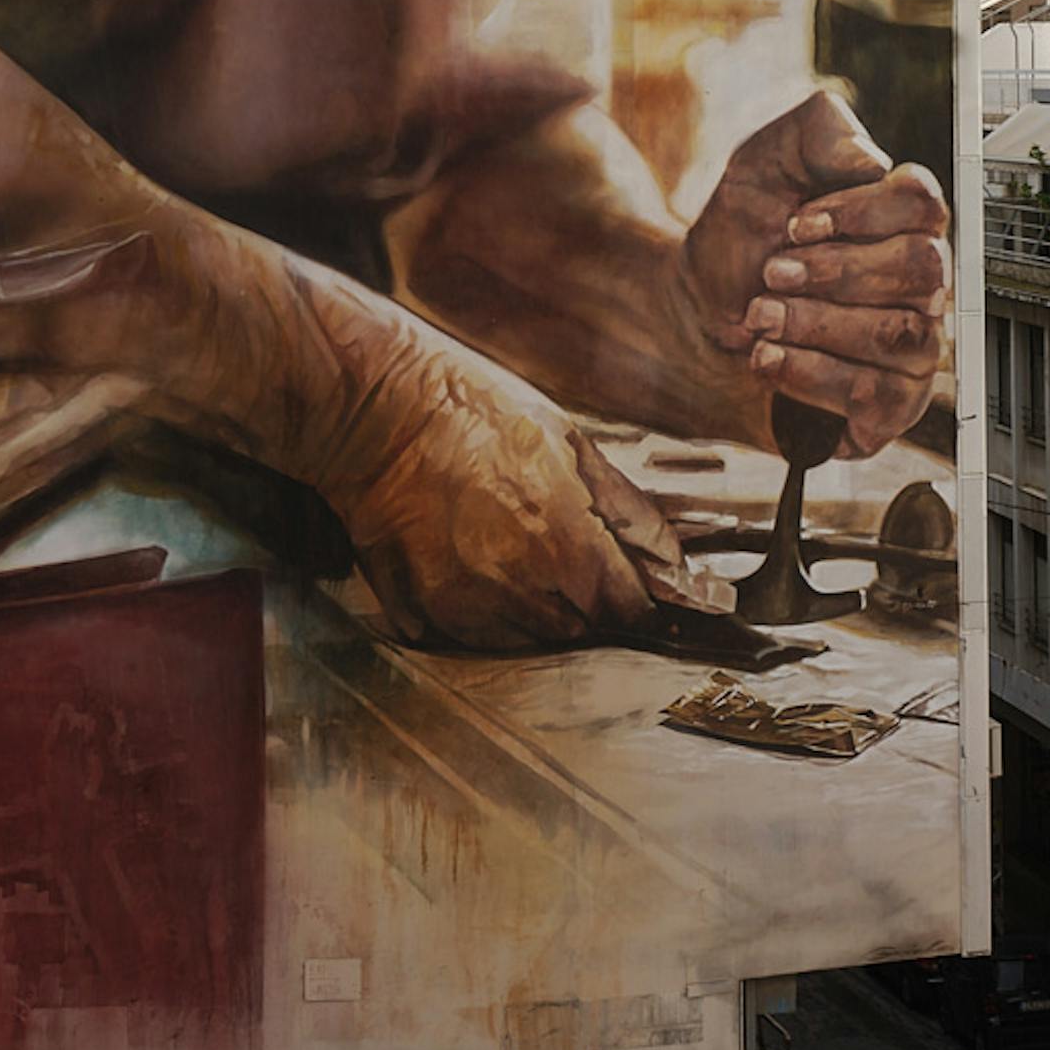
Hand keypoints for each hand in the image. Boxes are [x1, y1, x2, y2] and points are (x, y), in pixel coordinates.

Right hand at [322, 315, 725, 655]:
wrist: (377, 410)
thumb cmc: (473, 412)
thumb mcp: (570, 442)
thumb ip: (628, 509)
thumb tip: (673, 559)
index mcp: (564, 542)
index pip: (625, 608)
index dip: (635, 597)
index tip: (630, 585)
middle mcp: (517, 587)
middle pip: (580, 629)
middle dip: (586, 600)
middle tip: (564, 551)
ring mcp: (466, 605)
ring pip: (528, 638)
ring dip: (537, 610)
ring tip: (512, 550)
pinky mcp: (422, 612)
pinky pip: (476, 638)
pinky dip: (487, 614)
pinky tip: (475, 564)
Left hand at [680, 93, 951, 453]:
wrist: (693, 317)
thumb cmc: (741, 239)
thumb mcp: (760, 164)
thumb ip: (818, 131)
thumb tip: (873, 161)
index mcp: (903, 219)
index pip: (923, 202)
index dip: (858, 212)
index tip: (795, 224)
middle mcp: (923, 281)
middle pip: (922, 268)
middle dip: (833, 272)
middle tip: (772, 273)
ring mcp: (915, 346)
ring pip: (899, 333)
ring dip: (814, 323)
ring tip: (758, 318)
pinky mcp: (891, 405)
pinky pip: (875, 394)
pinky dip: (809, 373)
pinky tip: (766, 357)